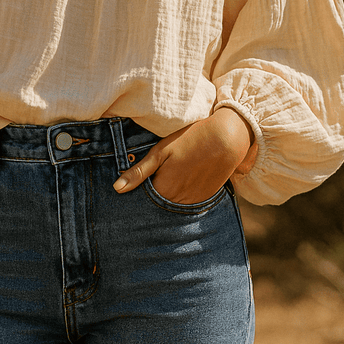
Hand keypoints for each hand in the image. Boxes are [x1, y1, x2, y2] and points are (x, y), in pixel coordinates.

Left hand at [112, 108, 257, 204]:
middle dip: (151, 197)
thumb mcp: (161, 151)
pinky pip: (188, 202)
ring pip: (173, 204)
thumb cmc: (190, 140)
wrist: (226, 138)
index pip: (142, 201)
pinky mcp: (205, 198)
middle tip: (153, 179)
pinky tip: (184, 179)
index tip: (132, 189)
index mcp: (163, 189)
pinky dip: (182, 195)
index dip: (136, 194)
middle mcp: (177, 200)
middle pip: (157, 204)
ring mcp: (193, 200)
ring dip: (168, 196)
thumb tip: (117, 189)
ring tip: (171, 177)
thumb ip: (138, 172)